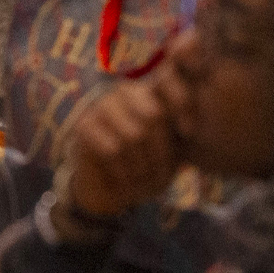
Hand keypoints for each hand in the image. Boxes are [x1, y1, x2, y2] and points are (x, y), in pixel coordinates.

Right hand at [62, 70, 185, 220]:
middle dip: (161, 151)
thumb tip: (190, 124)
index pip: (169, 80)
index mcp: (151, 90)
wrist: (113, 192)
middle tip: (160, 173)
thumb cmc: (150, 167)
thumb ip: (182, 131)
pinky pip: (113, 149)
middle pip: (153, 114)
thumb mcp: (175, 151)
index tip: (189, 132)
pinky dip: (123, 170)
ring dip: (142, 165)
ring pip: (134, 134)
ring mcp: (101, 106)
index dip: (183, 103)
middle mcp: (125, 91)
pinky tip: (122, 178)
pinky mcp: (84, 126)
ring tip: (141, 178)